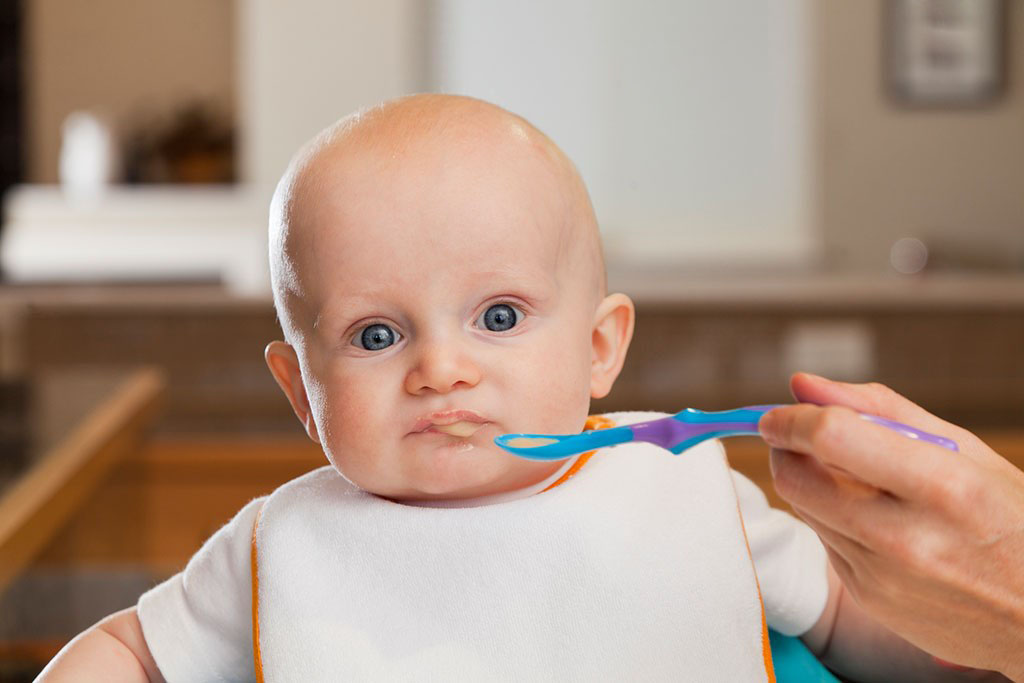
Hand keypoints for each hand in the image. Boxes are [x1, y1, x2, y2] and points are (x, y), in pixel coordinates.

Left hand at [758, 373, 1023, 679]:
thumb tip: (802, 384)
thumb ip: (877, 409)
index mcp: (942, 487)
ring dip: (809, 483)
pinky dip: (833, 520)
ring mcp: (884, 577)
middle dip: (785, 450)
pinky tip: (876, 520)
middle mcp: (906, 538)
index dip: (792, 419)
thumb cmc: (1011, 520)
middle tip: (800, 438)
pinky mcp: (869, 600)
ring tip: (857, 478)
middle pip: (796, 480)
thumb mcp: (964, 450)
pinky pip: (825, 542)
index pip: (831, 438)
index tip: (778, 415)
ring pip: (803, 510)